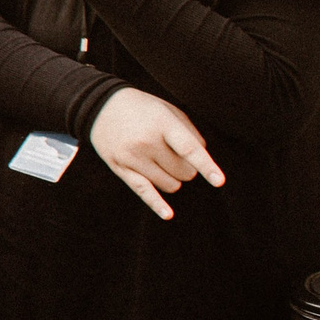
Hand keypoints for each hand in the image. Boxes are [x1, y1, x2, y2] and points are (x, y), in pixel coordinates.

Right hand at [87, 86, 224, 219]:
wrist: (100, 106)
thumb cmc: (142, 108)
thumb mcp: (168, 110)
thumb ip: (189, 133)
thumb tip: (202, 162)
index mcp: (162, 124)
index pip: (188, 149)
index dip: (206, 166)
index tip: (218, 181)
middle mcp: (146, 142)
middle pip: (183, 171)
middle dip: (187, 169)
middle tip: (178, 156)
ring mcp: (132, 157)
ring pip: (169, 184)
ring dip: (174, 179)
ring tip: (163, 163)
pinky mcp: (120, 168)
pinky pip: (143, 191)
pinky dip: (157, 204)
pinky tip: (168, 214)